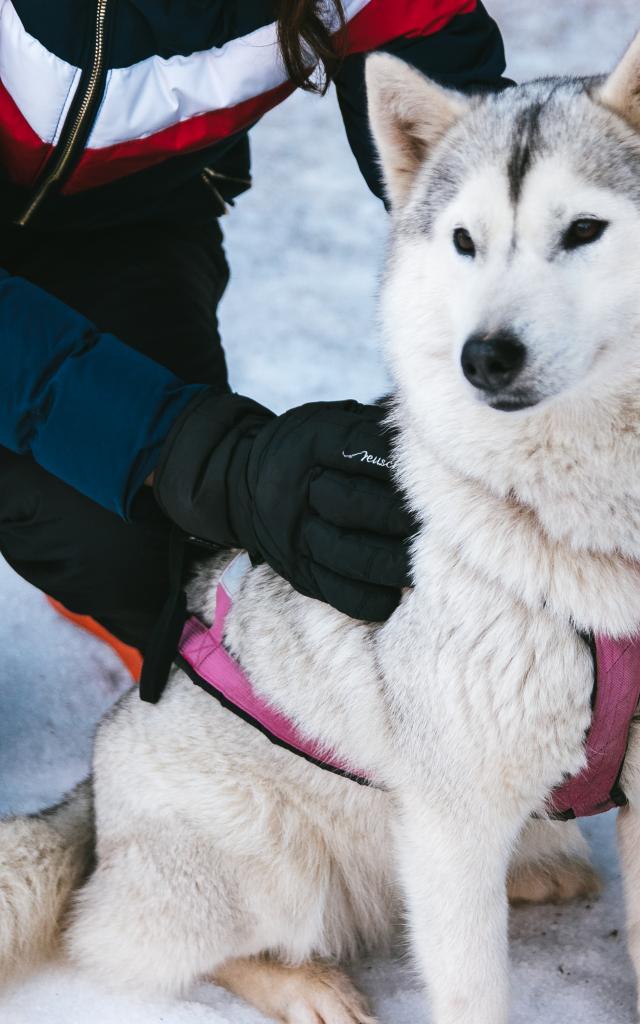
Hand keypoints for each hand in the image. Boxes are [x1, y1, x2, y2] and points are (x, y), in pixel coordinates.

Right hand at [154, 393, 415, 620]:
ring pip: (346, 553)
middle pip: (351, 504)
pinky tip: (394, 595)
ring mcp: (292, 534)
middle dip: (399, 516)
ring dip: (390, 563)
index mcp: (308, 442)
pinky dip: (368, 598)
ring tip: (423, 564)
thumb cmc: (308, 448)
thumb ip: (375, 425)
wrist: (240, 482)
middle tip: (441, 523)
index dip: (397, 463)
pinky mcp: (294, 570)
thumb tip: (429, 432)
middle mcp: (295, 488)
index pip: (357, 448)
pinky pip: (333, 591)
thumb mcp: (331, 420)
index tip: (433, 472)